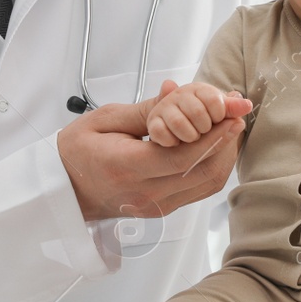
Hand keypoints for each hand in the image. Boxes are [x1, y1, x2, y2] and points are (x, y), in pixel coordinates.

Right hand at [56, 79, 252, 222]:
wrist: (63, 189)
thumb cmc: (77, 151)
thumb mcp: (104, 120)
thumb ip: (145, 110)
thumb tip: (176, 92)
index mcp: (126, 168)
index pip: (182, 157)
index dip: (213, 137)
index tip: (232, 116)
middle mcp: (144, 194)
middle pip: (202, 173)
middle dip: (226, 143)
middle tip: (238, 116)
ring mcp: (155, 207)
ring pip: (206, 185)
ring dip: (224, 156)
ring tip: (231, 128)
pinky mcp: (162, 210)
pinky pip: (197, 191)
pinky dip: (213, 168)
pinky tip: (216, 147)